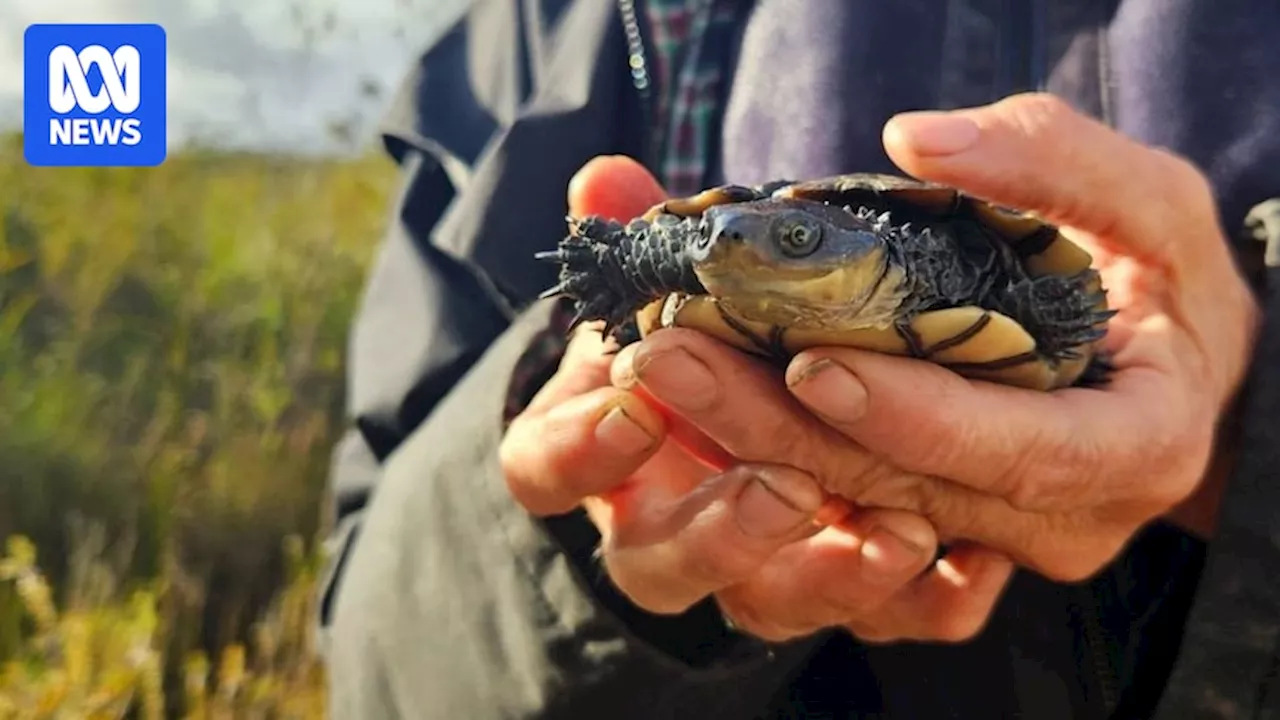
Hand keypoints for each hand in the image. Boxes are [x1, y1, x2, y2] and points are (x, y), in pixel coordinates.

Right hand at [500, 156, 1013, 642]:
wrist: (782, 387)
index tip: (635, 399)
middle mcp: (662, 525)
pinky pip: (878, 625)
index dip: (579, 448)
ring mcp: (750, 570)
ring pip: (765, 610)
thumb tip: (603, 178)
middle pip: (658, 567)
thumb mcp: (677, 277)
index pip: (545, 468)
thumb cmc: (712, 327)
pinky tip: (975, 559)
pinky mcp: (836, 590)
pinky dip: (921, 599)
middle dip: (723, 528)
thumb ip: (642, 232)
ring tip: (905, 529)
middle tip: (791, 480)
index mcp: (602, 447)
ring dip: (828, 576)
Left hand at [635, 93, 1257, 583]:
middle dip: (777, 427)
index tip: (809, 361)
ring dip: (747, 453)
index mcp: (1133, 447)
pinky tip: (688, 425)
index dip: (911, 416)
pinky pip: (840, 536)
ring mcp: (993, 548)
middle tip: (668, 355)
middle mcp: (1059, 521)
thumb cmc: (1167, 284)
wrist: (1174, 375)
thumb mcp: (1152, 204)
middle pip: (902, 491)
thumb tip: (921, 139)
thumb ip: (1055, 163)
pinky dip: (763, 485)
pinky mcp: (940, 549)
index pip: (1017, 450)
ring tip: (656, 375)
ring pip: (853, 517)